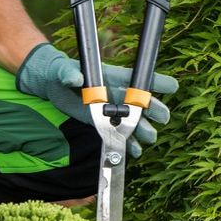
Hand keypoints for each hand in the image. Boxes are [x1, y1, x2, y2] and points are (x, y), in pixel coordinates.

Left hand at [15, 42, 176, 157]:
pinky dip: (127, 142)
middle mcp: (114, 93)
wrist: (48, 83)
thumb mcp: (61, 69)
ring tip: (149, 138)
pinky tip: (134, 151)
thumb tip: (76, 78)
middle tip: (163, 118)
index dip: (154, 82)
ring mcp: (108, 108)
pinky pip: (118, 133)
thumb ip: (69, 73)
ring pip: (132, 120)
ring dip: (142, 129)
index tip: (172, 87)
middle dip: (153, 110)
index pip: (135, 78)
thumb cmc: (56, 70)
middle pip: (139, 102)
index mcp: (109, 77)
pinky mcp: (99, 122)